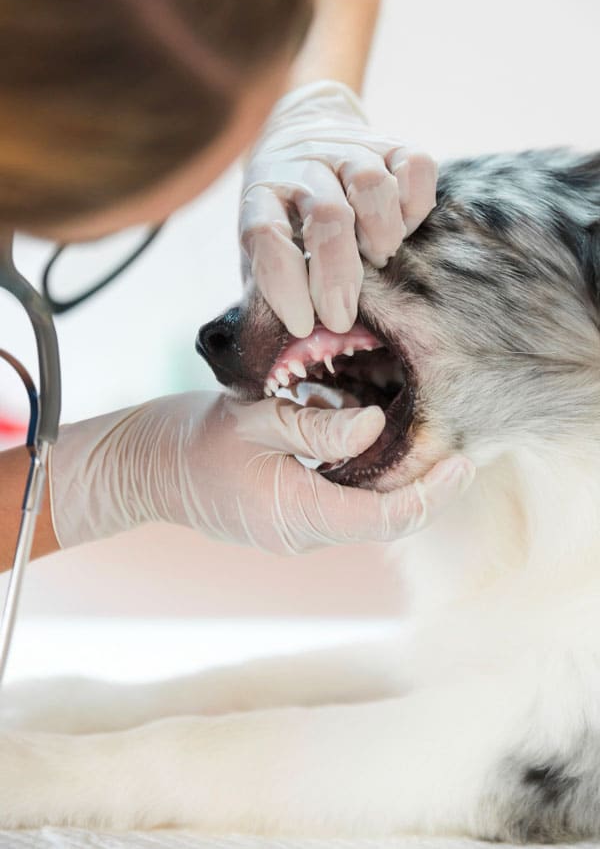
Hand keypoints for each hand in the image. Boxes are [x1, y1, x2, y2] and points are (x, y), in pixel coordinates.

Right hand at [50, 393, 473, 554]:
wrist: (144, 468)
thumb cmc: (192, 440)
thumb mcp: (255, 421)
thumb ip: (315, 426)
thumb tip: (376, 425)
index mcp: (298, 516)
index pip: (385, 518)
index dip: (431, 493)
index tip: (464, 461)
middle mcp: (304, 533)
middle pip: (385, 517)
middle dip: (425, 486)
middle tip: (458, 446)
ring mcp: (296, 528)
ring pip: (366, 508)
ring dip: (397, 478)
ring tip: (425, 440)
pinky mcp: (289, 515)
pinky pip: (342, 499)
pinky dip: (365, 472)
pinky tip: (370, 436)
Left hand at [239, 80, 436, 337]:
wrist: (300, 133)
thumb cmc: (283, 217)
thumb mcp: (261, 252)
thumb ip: (272, 292)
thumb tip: (294, 347)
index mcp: (261, 194)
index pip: (266, 234)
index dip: (284, 284)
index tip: (302, 325)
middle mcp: (302, 165)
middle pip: (328, 216)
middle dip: (339, 277)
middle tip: (343, 318)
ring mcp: (347, 149)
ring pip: (372, 185)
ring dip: (381, 235)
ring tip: (379, 261)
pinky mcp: (390, 141)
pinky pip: (416, 166)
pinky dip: (416, 204)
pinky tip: (404, 227)